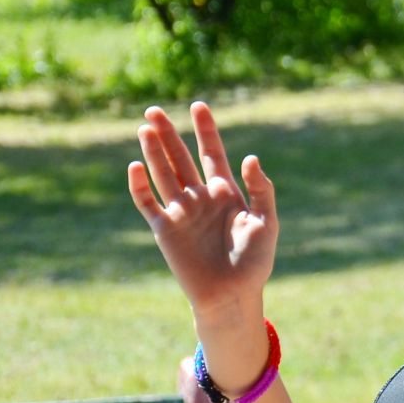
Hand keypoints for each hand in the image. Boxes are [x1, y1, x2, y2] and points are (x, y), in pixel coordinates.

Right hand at [128, 102, 278, 326]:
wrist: (233, 295)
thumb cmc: (255, 262)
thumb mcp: (267, 223)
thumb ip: (261, 191)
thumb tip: (250, 157)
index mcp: (226, 194)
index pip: (213, 154)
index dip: (205, 131)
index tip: (199, 106)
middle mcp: (200, 198)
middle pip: (181, 159)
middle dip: (169, 135)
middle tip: (155, 109)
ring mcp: (181, 212)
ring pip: (163, 175)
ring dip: (153, 152)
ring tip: (145, 127)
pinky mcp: (164, 230)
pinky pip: (148, 203)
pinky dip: (140, 186)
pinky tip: (136, 166)